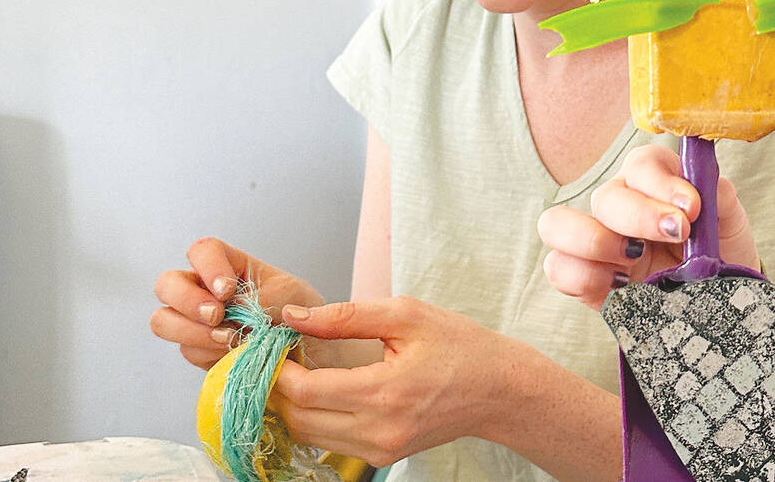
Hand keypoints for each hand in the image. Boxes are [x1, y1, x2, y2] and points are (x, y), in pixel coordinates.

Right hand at [149, 237, 325, 368]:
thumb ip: (257, 297)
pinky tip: (234, 354)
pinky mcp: (200, 350)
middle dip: (187, 300)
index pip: (202, 251)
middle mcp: (206, 290)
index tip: (227, 290)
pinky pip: (186, 350)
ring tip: (227, 338)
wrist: (313, 353)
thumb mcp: (290, 295)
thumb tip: (229, 310)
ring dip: (190, 330)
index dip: (207, 267)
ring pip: (164, 320)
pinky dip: (207, 352)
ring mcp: (197, 321)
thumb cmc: (302, 315)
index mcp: (230, 266)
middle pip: (167, 284)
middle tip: (217, 315)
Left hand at [270, 297, 523, 466]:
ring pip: (309, 435)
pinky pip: (330, 442)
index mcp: (385, 393)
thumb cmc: (460, 346)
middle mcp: (379, 431)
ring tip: (300, 371)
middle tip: (281, 356)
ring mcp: (381, 450)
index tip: (274, 345)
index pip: (305, 391)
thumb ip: (347, 316)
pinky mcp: (383, 457)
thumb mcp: (408, 315)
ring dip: (295, 404)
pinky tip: (323, 390)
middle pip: (299, 418)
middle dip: (280, 387)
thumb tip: (294, 317)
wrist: (500, 391)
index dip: (279, 369)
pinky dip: (316, 417)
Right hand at [538, 144, 759, 308]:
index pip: (641, 164)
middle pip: (605, 196)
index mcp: (653, 180)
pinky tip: (622, 285)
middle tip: (677, 234)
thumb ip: (720, 198)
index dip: (661, 181)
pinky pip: (558, 268)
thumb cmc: (721, 249)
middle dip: (638, 215)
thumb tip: (709, 186)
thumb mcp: (729, 221)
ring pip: (557, 224)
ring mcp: (596, 241)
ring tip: (634, 259)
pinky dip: (583, 275)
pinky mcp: (587, 279)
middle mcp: (619, 204)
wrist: (718, 295)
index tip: (692, 207)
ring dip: (593, 240)